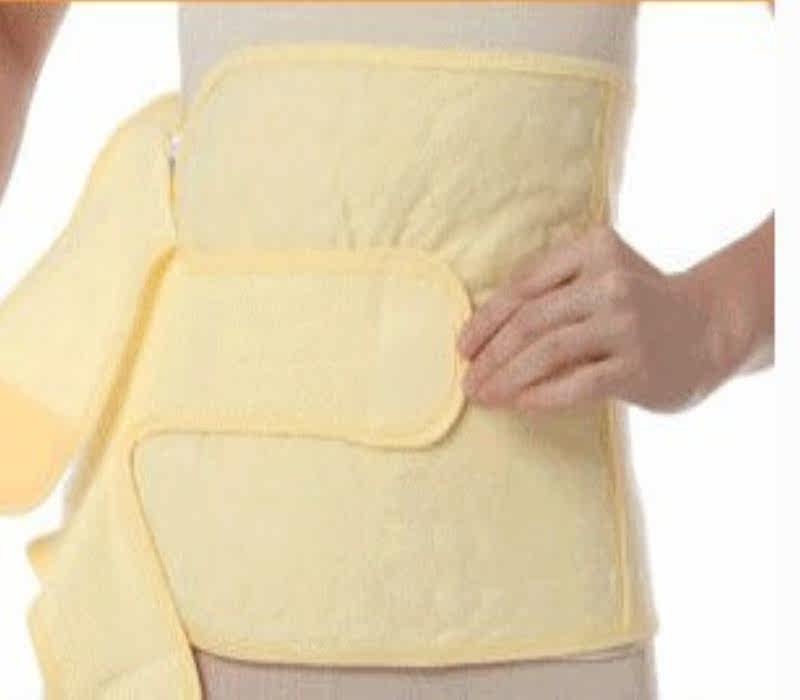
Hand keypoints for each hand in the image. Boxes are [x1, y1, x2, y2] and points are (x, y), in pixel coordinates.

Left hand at [457, 225, 727, 414]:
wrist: (710, 328)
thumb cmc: (636, 305)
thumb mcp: (598, 275)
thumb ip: (551, 290)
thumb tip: (484, 333)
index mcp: (592, 249)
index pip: (522, 286)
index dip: (485, 320)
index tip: (463, 347)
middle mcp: (610, 282)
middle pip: (529, 320)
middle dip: (489, 355)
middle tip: (468, 381)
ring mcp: (627, 324)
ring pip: (547, 352)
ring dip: (506, 378)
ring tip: (483, 396)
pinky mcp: (638, 365)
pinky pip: (576, 384)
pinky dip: (540, 396)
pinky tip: (518, 405)